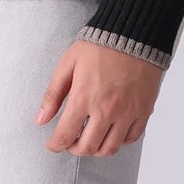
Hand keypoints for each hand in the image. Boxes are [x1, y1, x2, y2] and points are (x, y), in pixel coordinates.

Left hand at [35, 38, 162, 154]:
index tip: (52, 144)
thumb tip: (40, 119)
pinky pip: (131, 138)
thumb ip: (53, 95)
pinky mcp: (143, 111)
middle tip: (70, 142)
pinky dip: (119, 141)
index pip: (65, 136)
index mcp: (84, 98)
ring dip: (96, 149)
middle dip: (74, 149)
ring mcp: (127, 112)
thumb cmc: (99, 46)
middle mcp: (106, 110)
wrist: (134, 34)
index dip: (55, 145)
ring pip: (110, 149)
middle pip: (87, 148)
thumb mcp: (68, 65)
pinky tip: (111, 131)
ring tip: (90, 139)